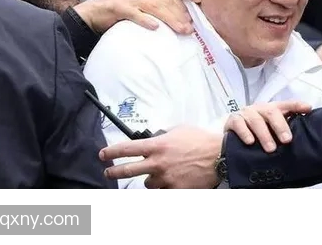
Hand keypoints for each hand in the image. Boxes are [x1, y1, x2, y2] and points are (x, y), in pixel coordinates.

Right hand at [74, 0, 193, 34]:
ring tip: (180, 29)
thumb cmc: (120, 13)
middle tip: (189, 29)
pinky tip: (154, 27)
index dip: (181, 8)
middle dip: (179, 15)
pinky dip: (144, 19)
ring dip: (169, 18)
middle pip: (164, 2)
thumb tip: (175, 23)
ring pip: (153, 7)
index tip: (190, 21)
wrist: (93, 10)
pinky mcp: (118, 8)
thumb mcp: (139, 9)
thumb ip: (154, 12)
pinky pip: (133, 13)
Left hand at [99, 125, 222, 188]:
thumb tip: (154, 140)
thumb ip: (162, 136)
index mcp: (157, 146)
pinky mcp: (175, 190)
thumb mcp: (178, 130)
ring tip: (163, 174)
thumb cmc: (200, 140)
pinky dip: (166, 187)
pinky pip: (163, 192)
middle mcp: (158, 163)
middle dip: (114, 172)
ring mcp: (165, 179)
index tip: (103, 155)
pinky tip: (173, 181)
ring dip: (151, 180)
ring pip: (148, 184)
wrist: (218, 156)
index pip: (127, 149)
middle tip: (108, 173)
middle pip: (127, 171)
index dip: (112, 152)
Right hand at [224, 100, 311, 151]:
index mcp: (271, 109)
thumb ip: (284, 132)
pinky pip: (239, 125)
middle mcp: (259, 109)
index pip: (286, 105)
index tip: (308, 108)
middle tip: (287, 140)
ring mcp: (245, 113)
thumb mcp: (271, 132)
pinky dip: (245, 133)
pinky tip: (250, 142)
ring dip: (264, 135)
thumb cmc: (257, 134)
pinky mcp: (233, 121)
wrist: (232, 137)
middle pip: (271, 112)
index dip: (297, 105)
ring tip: (271, 149)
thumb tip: (303, 140)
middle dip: (280, 126)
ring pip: (256, 120)